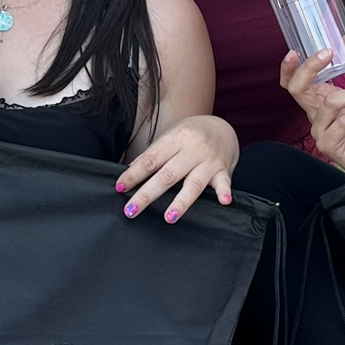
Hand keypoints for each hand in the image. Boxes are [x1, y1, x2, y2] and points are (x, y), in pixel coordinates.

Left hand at [116, 115, 237, 223]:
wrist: (223, 127)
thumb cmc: (191, 134)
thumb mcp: (170, 137)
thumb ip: (153, 154)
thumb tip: (131, 170)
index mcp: (176, 138)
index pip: (151, 160)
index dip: (134, 174)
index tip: (120, 187)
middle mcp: (192, 149)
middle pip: (167, 175)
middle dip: (147, 194)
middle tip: (131, 210)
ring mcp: (209, 160)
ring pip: (194, 183)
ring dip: (181, 201)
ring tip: (169, 217)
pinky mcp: (223, 170)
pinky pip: (224, 182)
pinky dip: (224, 192)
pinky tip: (224, 202)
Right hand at [282, 52, 344, 176]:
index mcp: (318, 100)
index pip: (293, 84)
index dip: (288, 69)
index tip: (294, 52)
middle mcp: (315, 115)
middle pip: (297, 89)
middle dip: (309, 68)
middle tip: (328, 54)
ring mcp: (320, 131)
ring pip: (329, 103)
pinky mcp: (330, 146)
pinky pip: (342, 124)